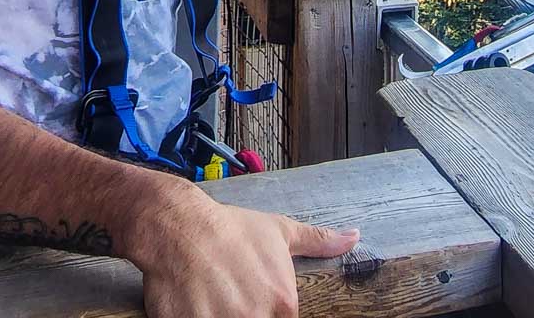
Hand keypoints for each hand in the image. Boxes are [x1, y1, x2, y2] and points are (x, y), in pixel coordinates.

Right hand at [137, 185, 359, 317]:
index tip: (253, 298)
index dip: (266, 311)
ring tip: (215, 298)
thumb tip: (354, 237)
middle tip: (230, 295)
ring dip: (222, 315)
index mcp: (283, 304)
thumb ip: (318, 240)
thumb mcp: (278, 231)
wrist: (178, 225)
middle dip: (243, 313)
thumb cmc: (230, 229)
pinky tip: (197, 305)